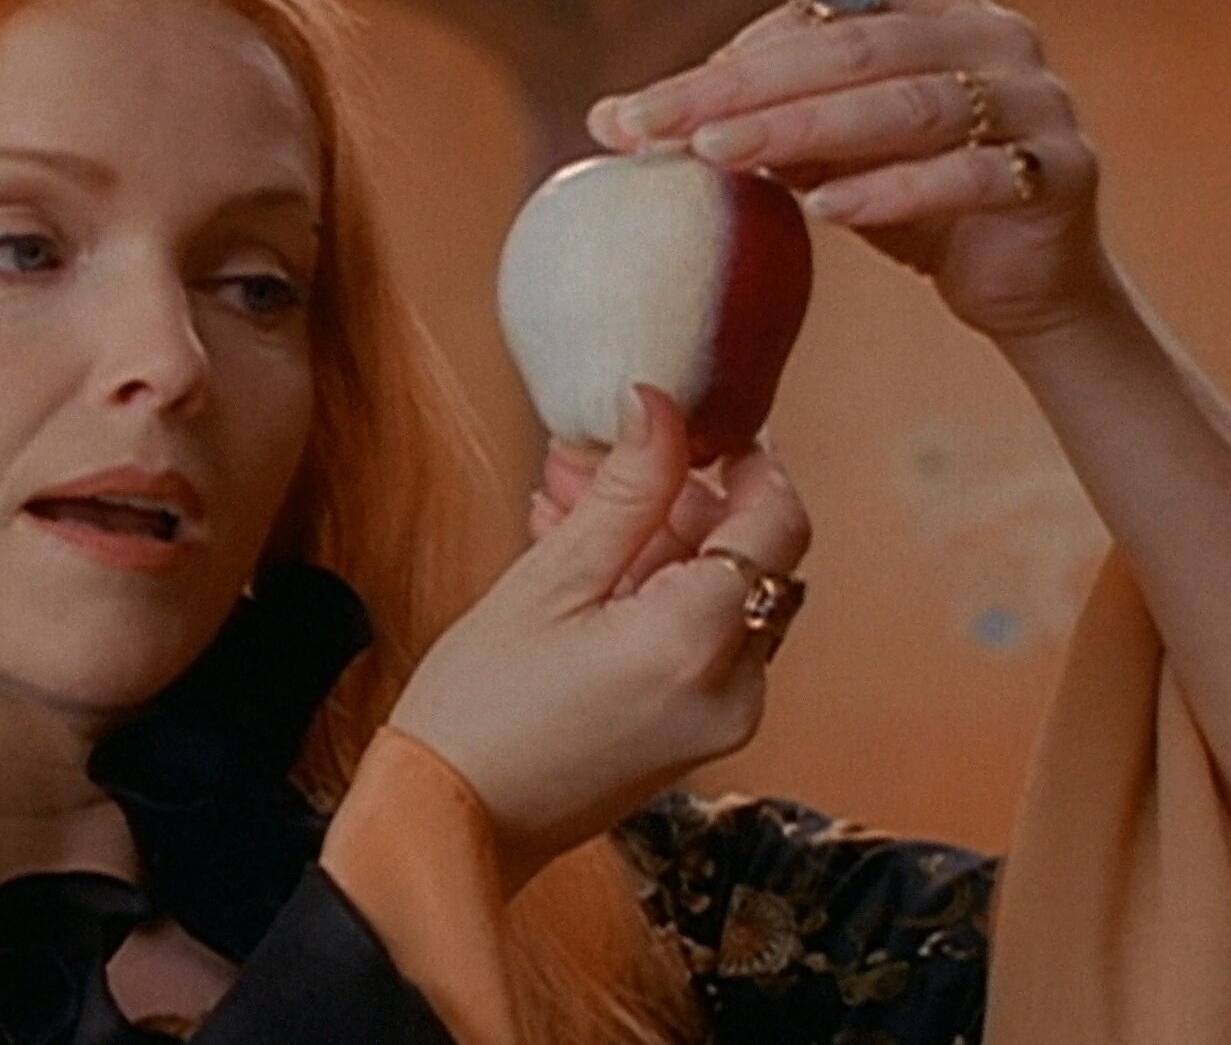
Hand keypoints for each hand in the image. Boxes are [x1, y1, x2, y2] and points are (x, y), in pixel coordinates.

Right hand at [386, 385, 810, 889]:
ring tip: (571, 511)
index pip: (778, 520)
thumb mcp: (547, 581)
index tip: (699, 423)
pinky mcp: (695, 738)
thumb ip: (625, 490)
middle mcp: (733, 688)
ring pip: (726, 598)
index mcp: (697, 641)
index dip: (749, 460)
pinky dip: (659, 596)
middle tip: (604, 462)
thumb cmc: (479, 710)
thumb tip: (662, 405)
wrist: (452, 825)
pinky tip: (584, 571)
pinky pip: (702, 643)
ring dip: (665, 544)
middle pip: (754, 560)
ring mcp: (719, 721)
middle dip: (687, 499)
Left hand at [589, 0, 1128, 341]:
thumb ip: (741, 124)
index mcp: (932, 4)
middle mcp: (992, 33)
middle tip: (654, 130)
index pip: (812, 22)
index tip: (638, 114)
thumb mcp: (820, 152)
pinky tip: (826, 212)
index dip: (723, 64)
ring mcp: (1035, 98)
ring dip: (806, 130)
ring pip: (908, 104)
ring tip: (722, 157)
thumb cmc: (909, 195)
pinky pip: (970, 175)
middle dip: (742, 90)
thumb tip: (606, 120)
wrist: (1021, 278)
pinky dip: (893, 191)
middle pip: (851, 53)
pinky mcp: (1058, 172)